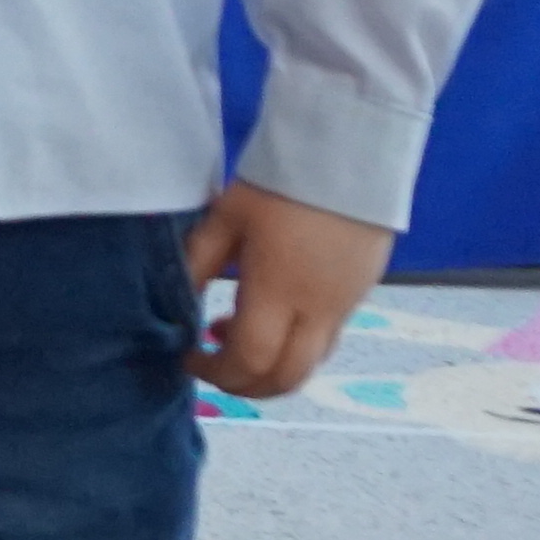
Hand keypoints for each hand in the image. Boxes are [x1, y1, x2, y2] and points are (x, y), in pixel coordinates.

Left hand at [183, 182, 393, 399]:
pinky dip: (296, 347)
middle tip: (213, 364)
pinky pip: (328, 340)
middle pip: (287, 378)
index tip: (188, 356)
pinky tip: (274, 316)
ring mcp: (346, 305)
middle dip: (245, 386)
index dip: (215, 371)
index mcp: (279, 291)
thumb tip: (177, 303)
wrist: (351, 153)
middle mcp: (318, 310)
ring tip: (236, 334)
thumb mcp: (227, 217)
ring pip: (312, 364)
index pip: (248, 361)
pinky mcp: (362, 293)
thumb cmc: (280, 183)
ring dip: (272, 368)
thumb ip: (199, 262)